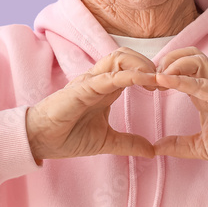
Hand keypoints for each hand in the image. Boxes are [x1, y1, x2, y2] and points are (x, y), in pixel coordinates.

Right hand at [26, 48, 159, 162]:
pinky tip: (144, 82)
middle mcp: (99, 79)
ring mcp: (90, 81)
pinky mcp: (82, 88)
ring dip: (141, 65)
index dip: (151, 72)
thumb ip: (129, 143)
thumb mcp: (106, 142)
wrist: (40, 142)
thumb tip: (152, 151)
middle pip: (127, 55)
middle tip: (164, 82)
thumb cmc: (67, 137)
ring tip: (156, 80)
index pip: (131, 67)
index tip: (167, 87)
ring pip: (119, 57)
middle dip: (149, 63)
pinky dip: (129, 76)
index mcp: (106, 88)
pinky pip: (108, 76)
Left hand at [152, 46, 207, 169]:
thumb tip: (156, 147)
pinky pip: (202, 83)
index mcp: (206, 93)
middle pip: (190, 55)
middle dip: (168, 59)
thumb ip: (179, 145)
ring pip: (197, 60)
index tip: (146, 82)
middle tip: (151, 75)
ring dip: (174, 64)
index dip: (164, 70)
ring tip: (157, 76)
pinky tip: (164, 80)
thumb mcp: (201, 146)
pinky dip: (181, 80)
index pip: (184, 69)